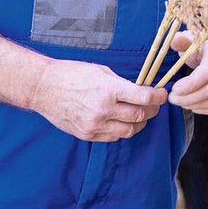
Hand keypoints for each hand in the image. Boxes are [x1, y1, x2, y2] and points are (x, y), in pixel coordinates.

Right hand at [31, 58, 166, 140]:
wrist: (44, 88)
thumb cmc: (72, 74)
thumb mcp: (101, 71)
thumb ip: (121, 83)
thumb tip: (139, 90)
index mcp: (109, 89)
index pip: (143, 98)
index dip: (158, 97)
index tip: (163, 94)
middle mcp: (103, 109)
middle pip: (139, 116)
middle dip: (152, 110)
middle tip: (154, 105)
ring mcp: (95, 125)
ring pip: (129, 130)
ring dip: (139, 123)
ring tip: (140, 114)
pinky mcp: (87, 134)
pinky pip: (113, 137)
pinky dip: (122, 130)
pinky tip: (122, 121)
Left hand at [164, 31, 207, 113]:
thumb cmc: (204, 43)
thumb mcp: (192, 38)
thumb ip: (182, 40)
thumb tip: (174, 41)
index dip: (190, 84)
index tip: (174, 89)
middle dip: (187, 98)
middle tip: (172, 98)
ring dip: (193, 105)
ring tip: (179, 101)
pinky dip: (203, 109)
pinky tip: (192, 105)